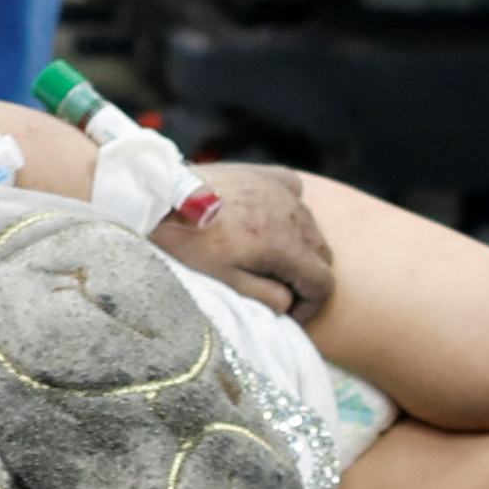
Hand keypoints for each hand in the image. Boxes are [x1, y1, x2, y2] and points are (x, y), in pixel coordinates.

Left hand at [150, 163, 334, 321]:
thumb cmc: (191, 242)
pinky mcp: (270, 176)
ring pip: (311, 227)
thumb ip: (266, 296)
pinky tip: (271, 219)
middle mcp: (295, 216)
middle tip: (277, 288)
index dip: (311, 306)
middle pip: (321, 255)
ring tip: (267, 257)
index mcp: (286, 246)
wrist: (165, 197)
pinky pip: (296, 194)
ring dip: (299, 246)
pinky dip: (292, 210)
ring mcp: (284, 193)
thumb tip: (289, 303)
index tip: (290, 313)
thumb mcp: (227, 280)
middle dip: (305, 277)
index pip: (323, 282)